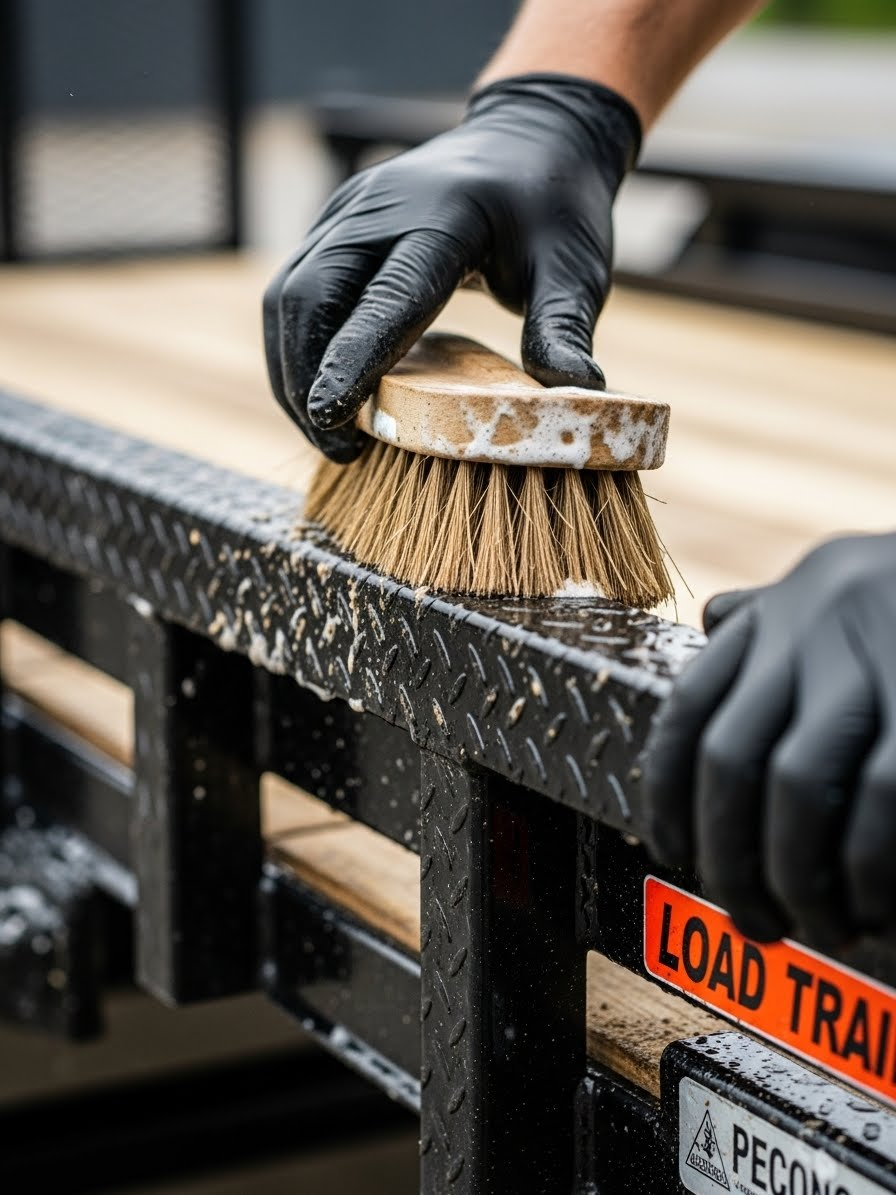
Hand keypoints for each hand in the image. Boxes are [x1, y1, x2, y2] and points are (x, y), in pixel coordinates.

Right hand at [263, 74, 639, 460]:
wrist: (530, 137)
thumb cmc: (555, 210)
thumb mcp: (574, 269)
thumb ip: (563, 329)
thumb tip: (577, 397)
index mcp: (443, 217)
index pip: (384, 297)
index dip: (352, 359)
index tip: (330, 418)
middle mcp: (380, 207)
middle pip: (309, 297)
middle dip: (306, 380)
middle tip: (337, 447)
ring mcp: (348, 210)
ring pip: (287, 296)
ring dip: (292, 370)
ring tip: (326, 433)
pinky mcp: (334, 222)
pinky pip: (294, 288)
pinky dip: (296, 347)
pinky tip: (321, 391)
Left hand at [643, 533, 895, 947]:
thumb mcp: (851, 586)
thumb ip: (787, 614)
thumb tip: (717, 620)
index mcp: (788, 608)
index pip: (690, 707)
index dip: (669, 795)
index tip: (674, 853)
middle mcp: (817, 621)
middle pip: (730, 758)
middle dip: (729, 858)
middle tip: (753, 920)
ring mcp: (881, 653)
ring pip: (799, 785)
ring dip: (798, 875)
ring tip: (820, 924)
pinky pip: (883, 795)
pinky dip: (871, 866)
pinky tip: (876, 905)